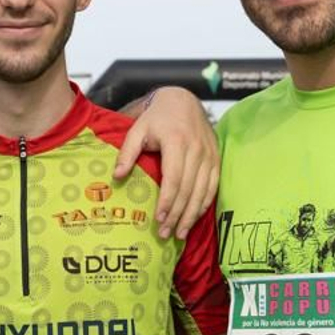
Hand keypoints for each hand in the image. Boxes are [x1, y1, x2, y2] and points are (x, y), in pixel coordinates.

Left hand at [113, 87, 218, 239]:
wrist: (183, 100)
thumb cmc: (157, 117)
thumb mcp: (137, 129)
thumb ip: (127, 153)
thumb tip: (118, 177)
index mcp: (176, 141)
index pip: (174, 178)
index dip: (167, 201)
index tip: (158, 218)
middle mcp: (197, 149)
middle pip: (188, 189)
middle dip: (177, 215)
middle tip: (166, 234)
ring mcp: (209, 155)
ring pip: (202, 191)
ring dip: (191, 215)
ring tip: (179, 234)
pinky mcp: (216, 159)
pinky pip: (213, 187)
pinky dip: (203, 204)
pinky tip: (193, 218)